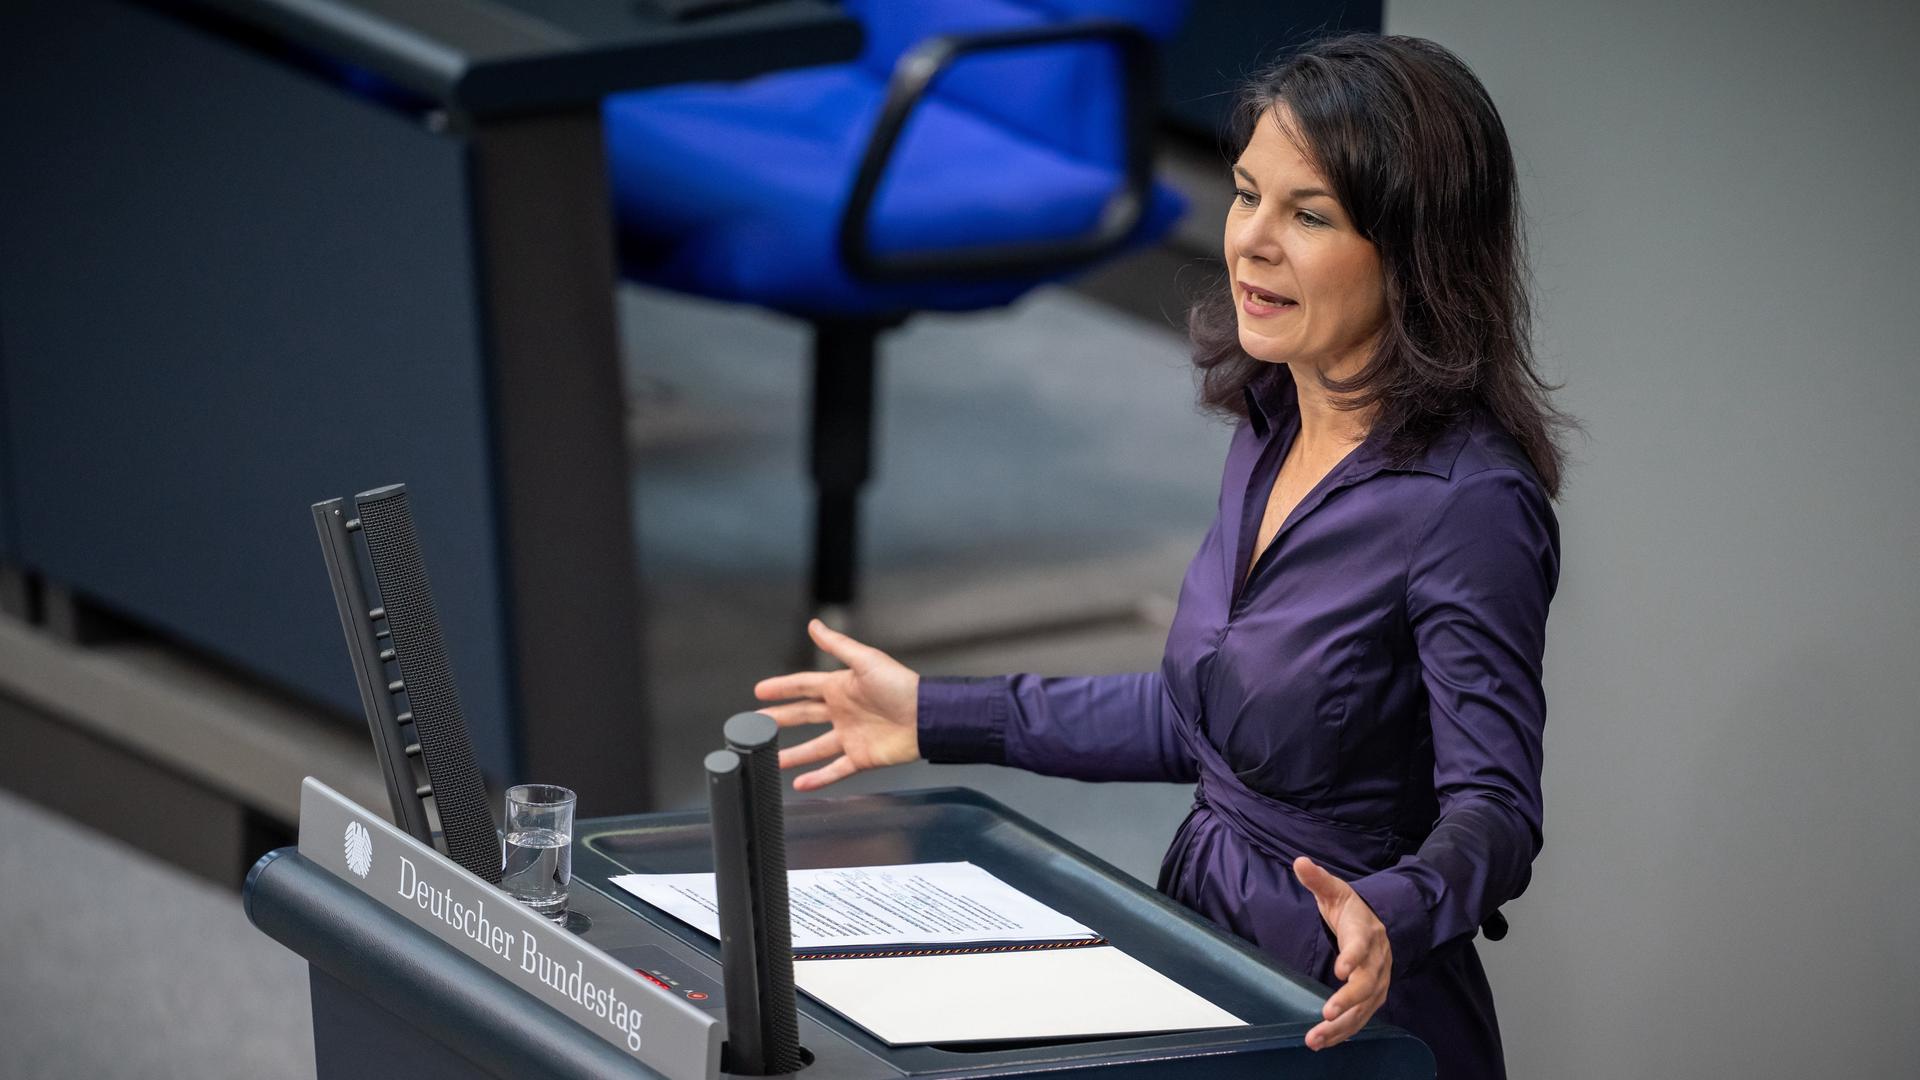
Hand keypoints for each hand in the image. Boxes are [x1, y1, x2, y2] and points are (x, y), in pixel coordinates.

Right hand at [752, 619, 920, 791]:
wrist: (927, 717)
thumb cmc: (901, 685)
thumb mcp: (866, 660)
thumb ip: (837, 645)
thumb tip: (814, 625)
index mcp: (841, 687)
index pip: (803, 686)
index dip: (781, 688)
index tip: (759, 691)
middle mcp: (842, 712)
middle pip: (803, 716)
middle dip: (779, 719)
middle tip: (755, 724)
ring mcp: (850, 736)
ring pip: (814, 747)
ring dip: (793, 754)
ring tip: (770, 759)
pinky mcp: (861, 757)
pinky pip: (835, 769)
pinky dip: (818, 778)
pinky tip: (800, 784)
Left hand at [1293, 856, 1391, 1051]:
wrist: (1380, 922)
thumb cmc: (1352, 908)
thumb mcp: (1335, 890)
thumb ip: (1317, 879)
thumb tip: (1299, 862)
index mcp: (1366, 933)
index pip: (1362, 946)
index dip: (1353, 957)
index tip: (1340, 969)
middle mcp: (1377, 961)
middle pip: (1367, 984)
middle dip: (1347, 1001)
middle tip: (1326, 1014)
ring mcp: (1378, 982)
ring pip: (1364, 1008)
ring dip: (1342, 1025)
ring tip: (1316, 1038)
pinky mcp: (1374, 997)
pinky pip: (1362, 1018)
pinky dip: (1345, 1031)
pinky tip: (1326, 1041)